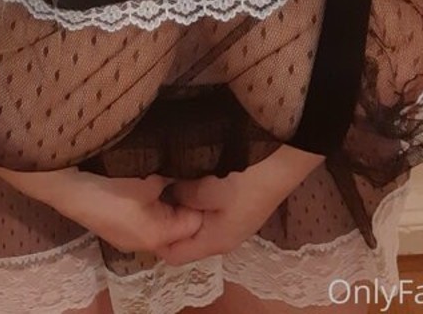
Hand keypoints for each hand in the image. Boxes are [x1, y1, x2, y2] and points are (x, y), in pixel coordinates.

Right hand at [47, 170, 206, 257]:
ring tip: (171, 175)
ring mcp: (130, 239)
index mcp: (159, 236)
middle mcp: (147, 244)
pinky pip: (145, 219)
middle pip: (178, 227)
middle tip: (190, 175)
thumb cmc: (113, 186)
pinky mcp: (119, 230)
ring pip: (162, 223)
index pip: (195, 225)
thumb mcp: (150, 178)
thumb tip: (191, 172)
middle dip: (185, 202)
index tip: (204, 179)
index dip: (201, 201)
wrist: (71, 188)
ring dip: (167, 202)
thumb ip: (175, 179)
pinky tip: (150, 183)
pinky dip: (151, 204)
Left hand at [153, 150, 317, 265]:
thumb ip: (184, 195)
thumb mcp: (209, 189)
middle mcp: (221, 238)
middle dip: (168, 220)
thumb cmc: (246, 184)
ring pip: (195, 222)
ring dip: (182, 207)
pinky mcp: (235, 208)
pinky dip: (195, 199)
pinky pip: (206, 210)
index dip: (156, 240)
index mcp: (214, 242)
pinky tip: (187, 179)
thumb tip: (169, 194)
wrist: (280, 167)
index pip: (175, 255)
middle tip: (151, 196)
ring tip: (165, 185)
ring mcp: (230, 223)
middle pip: (185, 238)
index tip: (142, 216)